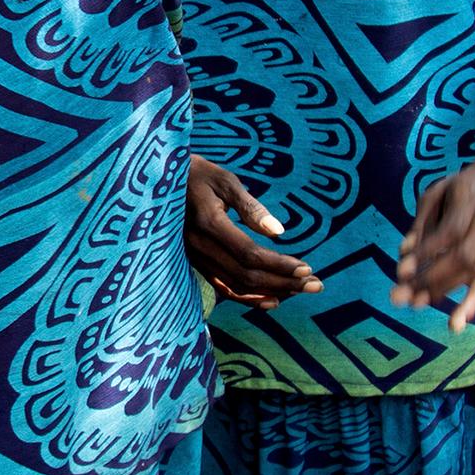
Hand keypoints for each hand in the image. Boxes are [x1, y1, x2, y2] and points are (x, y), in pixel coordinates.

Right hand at [188, 156, 317, 305]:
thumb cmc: (198, 173)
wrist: (158, 181)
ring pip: (236, 286)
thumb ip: (251, 207)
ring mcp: (194, 258)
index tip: (307, 268)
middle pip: (246, 275)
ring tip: (299, 291)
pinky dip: (247, 298)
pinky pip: (222, 287)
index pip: (250, 254)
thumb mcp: (225, 180)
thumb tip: (278, 231)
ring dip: (271, 292)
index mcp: (209, 223)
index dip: (279, 265)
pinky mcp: (194, 263)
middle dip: (284, 282)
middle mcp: (199, 246)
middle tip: (316, 285)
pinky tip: (271, 301)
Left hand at [395, 152, 474, 327]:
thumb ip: (421, 221)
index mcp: (471, 201)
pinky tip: (458, 320)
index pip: (448, 233)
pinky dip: (473, 301)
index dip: (425, 253)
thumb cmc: (467, 186)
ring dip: (444, 291)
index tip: (401, 271)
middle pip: (461, 257)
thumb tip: (404, 252)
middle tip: (401, 296)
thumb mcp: (439, 191)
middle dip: (429, 279)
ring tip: (416, 303)